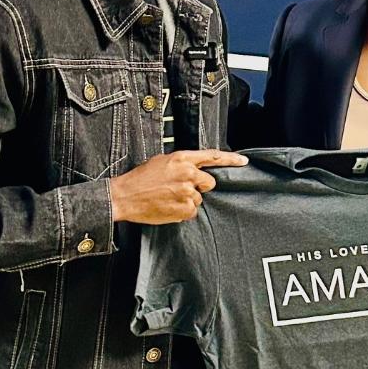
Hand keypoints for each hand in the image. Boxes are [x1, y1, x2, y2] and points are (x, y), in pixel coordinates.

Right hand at [109, 149, 247, 223]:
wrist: (124, 196)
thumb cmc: (140, 180)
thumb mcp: (161, 162)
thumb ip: (182, 164)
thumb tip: (194, 170)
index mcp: (181, 158)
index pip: (212, 156)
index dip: (230, 159)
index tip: (243, 161)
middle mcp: (187, 174)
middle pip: (209, 182)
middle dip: (198, 187)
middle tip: (180, 189)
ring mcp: (187, 192)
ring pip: (198, 199)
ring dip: (187, 200)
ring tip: (168, 198)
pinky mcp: (185, 208)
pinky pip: (192, 212)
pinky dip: (182, 212)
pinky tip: (168, 207)